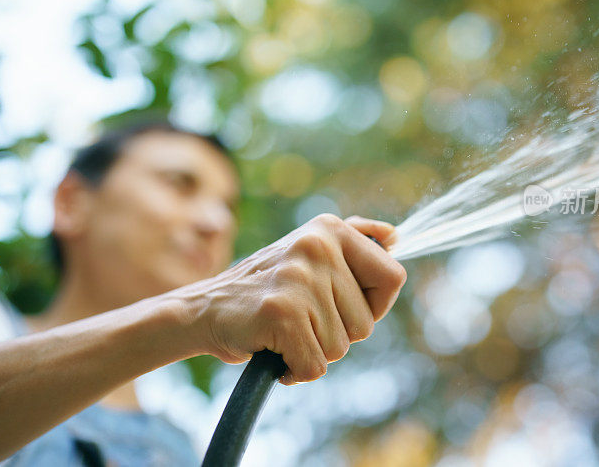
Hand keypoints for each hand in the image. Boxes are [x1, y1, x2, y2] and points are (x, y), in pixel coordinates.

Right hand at [173, 214, 405, 384]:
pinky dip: (295, 370)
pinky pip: (315, 365)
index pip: (392, 277)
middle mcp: (317, 245)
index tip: (340, 306)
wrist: (204, 310)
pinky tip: (274, 349)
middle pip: (367, 322)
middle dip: (337, 333)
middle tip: (300, 317)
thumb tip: (395, 236)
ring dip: (313, 350)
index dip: (373, 305)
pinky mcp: (281, 312)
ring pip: (341, 347)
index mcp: (330, 229)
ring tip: (285, 330)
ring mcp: (298, 278)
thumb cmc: (266, 289)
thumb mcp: (309, 251)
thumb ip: (355, 239)